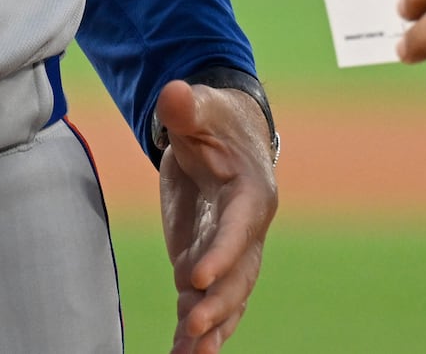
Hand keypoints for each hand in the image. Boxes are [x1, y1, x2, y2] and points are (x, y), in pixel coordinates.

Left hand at [155, 80, 278, 353]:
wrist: (223, 137)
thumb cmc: (214, 120)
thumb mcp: (200, 108)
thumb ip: (187, 106)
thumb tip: (173, 94)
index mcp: (252, 192)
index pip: (239, 229)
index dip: (221, 254)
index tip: (196, 277)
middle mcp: (247, 230)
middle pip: (238, 274)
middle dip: (218, 303)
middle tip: (192, 325)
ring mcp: (228, 253)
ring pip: (227, 297)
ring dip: (212, 327)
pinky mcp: (206, 264)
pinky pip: (206, 302)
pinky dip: (197, 330)